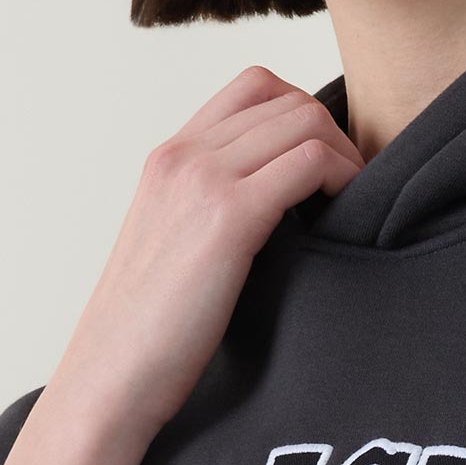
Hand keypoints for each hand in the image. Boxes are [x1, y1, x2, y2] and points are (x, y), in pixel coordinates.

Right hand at [46, 65, 363, 448]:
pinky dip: (344, 178)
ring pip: (303, 121)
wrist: (111, 376)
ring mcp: (202, 178)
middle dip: (334, 135)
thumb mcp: (175, 254)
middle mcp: (182, 154)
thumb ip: (211, 217)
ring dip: (346, 156)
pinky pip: (310, 162)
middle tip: (354, 190)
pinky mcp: (228, 217)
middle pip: (286, 97)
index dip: (304, 117)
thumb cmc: (148, 336)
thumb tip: (273, 218)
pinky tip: (347, 219)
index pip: (252, 88)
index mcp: (168, 158)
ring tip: (354, 206)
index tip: (326, 168)